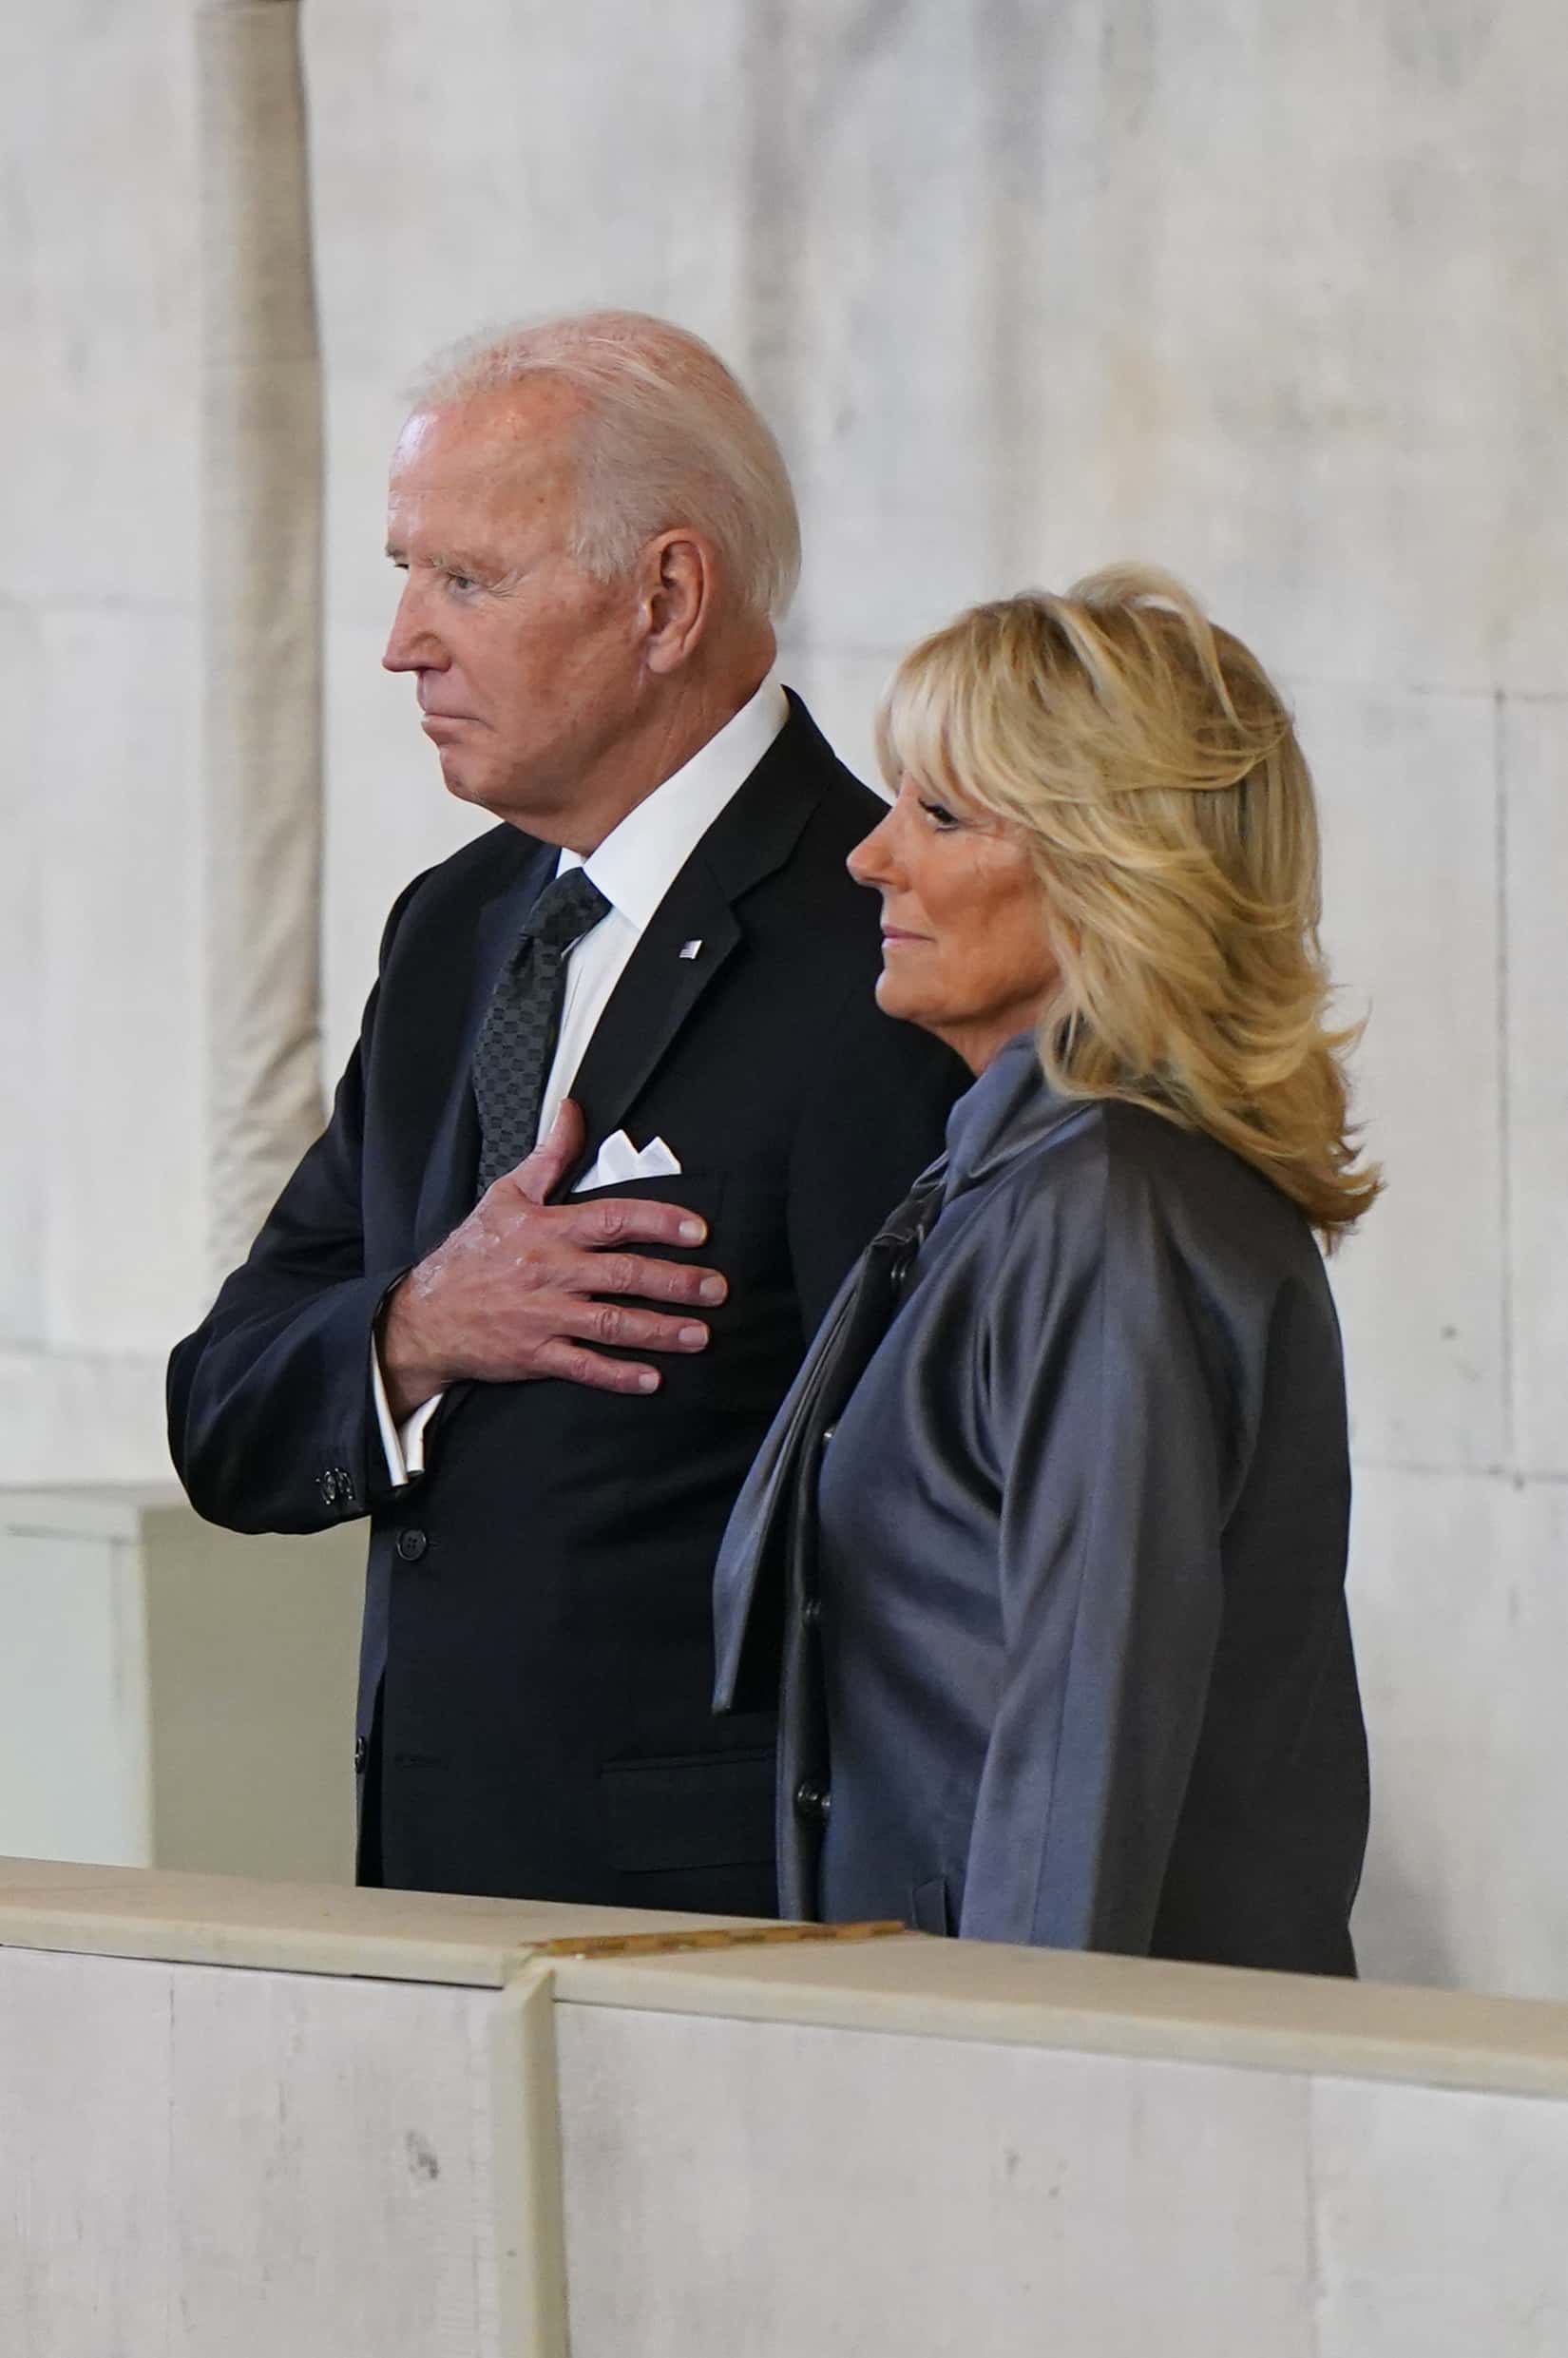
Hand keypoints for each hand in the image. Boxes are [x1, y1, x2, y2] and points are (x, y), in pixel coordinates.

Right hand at [377, 1100, 725, 1413]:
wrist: (423, 1315)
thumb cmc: (471, 1254)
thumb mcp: (507, 1195)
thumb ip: (549, 1155)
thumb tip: (574, 1111)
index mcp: (548, 1229)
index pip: (613, 1219)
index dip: (659, 1222)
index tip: (698, 1231)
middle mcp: (551, 1272)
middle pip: (624, 1274)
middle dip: (676, 1282)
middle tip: (717, 1288)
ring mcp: (544, 1316)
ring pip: (612, 1324)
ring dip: (661, 1331)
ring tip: (700, 1334)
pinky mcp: (536, 1354)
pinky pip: (584, 1366)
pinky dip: (619, 1375)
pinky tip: (652, 1379)